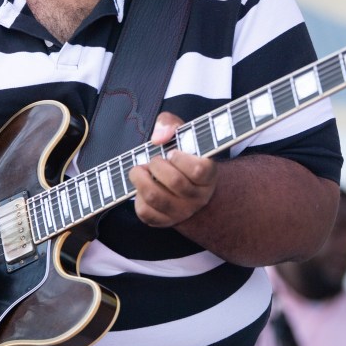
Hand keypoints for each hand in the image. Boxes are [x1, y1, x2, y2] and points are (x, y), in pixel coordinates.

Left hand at [129, 111, 217, 227]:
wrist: (184, 182)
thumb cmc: (182, 154)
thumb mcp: (181, 133)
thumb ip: (170, 124)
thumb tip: (158, 138)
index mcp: (208, 176)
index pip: (198, 169)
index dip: (180, 158)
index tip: (172, 152)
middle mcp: (198, 197)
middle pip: (175, 182)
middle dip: (157, 165)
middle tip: (155, 160)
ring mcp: (181, 212)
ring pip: (155, 197)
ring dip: (141, 178)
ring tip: (141, 170)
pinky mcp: (163, 221)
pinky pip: (144, 211)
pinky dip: (137, 196)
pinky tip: (142, 187)